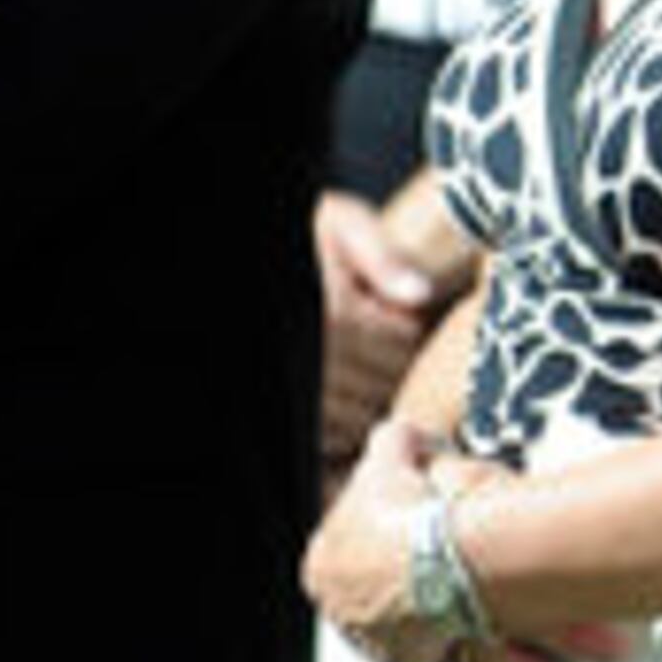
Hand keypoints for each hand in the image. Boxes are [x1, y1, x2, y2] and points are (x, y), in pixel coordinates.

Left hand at [303, 417, 470, 661]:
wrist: (450, 561)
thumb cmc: (413, 508)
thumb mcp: (394, 450)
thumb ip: (391, 439)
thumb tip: (402, 432)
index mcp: (319, 566)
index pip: (349, 543)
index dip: (386, 523)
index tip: (416, 515)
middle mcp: (336, 613)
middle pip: (370, 585)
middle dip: (398, 570)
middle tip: (438, 548)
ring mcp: (371, 645)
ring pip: (397, 619)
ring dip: (419, 604)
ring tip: (455, 578)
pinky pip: (425, 649)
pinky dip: (441, 633)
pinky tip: (460, 608)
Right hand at [315, 187, 446, 469]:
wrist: (240, 267)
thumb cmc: (300, 239)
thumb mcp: (340, 224)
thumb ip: (383, 253)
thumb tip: (420, 293)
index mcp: (335, 315)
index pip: (403, 344)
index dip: (406, 327)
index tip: (390, 312)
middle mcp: (316, 359)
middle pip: (386, 383)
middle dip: (391, 363)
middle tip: (377, 338)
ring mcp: (301, 390)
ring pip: (362, 416)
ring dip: (369, 395)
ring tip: (356, 360)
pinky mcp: (291, 410)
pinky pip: (331, 437)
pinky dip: (343, 423)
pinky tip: (338, 389)